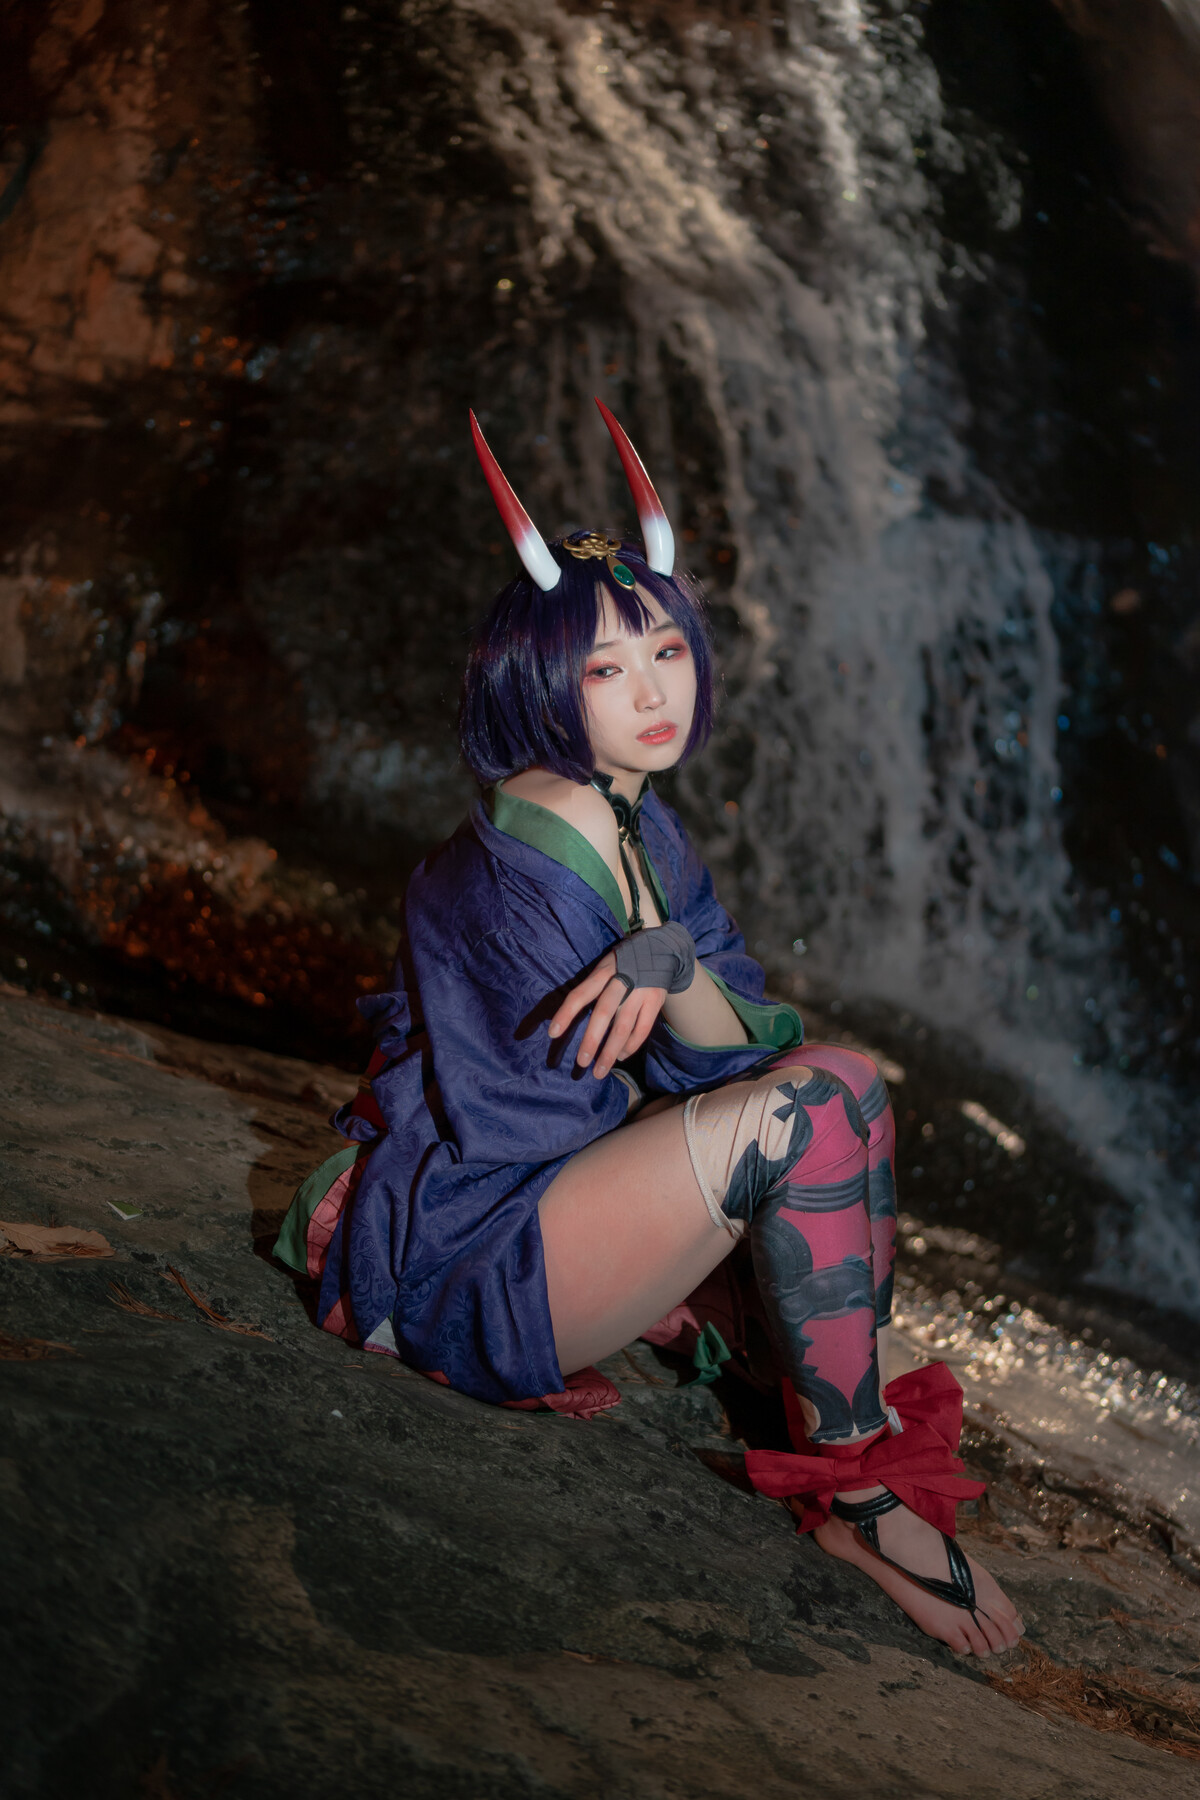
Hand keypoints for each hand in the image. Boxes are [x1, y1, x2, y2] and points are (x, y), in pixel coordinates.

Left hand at [546, 951, 666, 1078]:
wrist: (661, 949)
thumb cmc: (623, 963)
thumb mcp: (604, 966)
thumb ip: (590, 988)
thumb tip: (567, 1017)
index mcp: (603, 972)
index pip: (580, 994)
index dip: (566, 1014)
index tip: (552, 1034)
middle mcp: (622, 981)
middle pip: (604, 1013)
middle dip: (591, 1040)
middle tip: (581, 1062)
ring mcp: (641, 992)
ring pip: (624, 1027)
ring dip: (610, 1051)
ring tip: (599, 1071)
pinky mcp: (655, 1001)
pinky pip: (642, 1029)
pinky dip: (631, 1046)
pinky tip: (620, 1056)